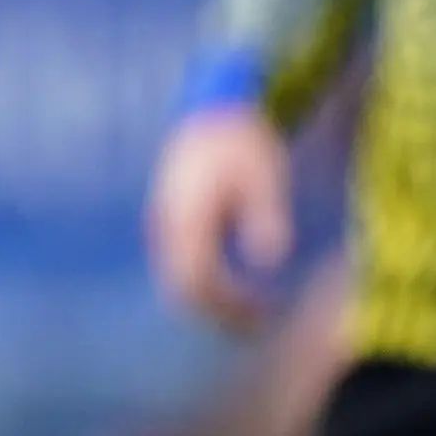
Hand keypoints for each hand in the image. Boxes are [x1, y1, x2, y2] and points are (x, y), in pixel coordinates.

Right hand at [146, 106, 294, 336]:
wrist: (212, 111)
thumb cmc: (243, 141)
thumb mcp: (265, 173)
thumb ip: (266, 214)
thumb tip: (270, 259)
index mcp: (187, 215)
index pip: (196, 278)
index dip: (227, 304)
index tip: (262, 313)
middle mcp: (168, 224)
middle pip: (182, 287)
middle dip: (219, 312)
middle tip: (259, 325)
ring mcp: (165, 224)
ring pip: (179, 279)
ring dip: (213, 300)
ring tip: (253, 311)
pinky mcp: (171, 222)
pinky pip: (182, 265)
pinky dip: (207, 282)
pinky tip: (238, 284)